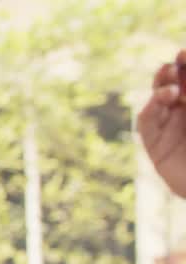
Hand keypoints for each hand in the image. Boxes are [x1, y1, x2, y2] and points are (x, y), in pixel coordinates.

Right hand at [137, 50, 185, 197]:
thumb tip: (182, 67)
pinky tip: (163, 99)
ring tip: (171, 87)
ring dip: (160, 88)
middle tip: (175, 63)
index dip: (184, 64)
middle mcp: (185, 115)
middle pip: (171, 85)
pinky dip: (150, 107)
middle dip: (171, 72)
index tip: (183, 51)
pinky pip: (146, 122)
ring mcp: (169, 130)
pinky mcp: (155, 147)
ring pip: (156, 100)